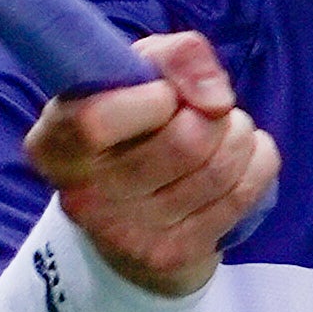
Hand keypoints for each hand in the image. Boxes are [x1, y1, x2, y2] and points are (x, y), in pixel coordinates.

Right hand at [20, 30, 279, 298]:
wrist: (133, 211)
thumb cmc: (133, 122)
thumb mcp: (138, 72)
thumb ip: (174, 56)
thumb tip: (215, 98)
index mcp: (54, 146)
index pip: (96, 122)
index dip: (153, 98)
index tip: (166, 93)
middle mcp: (82, 197)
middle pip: (182, 144)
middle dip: (213, 114)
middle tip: (210, 110)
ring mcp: (127, 235)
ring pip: (217, 170)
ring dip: (239, 134)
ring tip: (229, 128)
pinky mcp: (171, 255)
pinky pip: (241, 195)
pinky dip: (258, 162)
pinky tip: (244, 154)